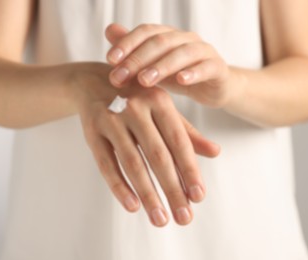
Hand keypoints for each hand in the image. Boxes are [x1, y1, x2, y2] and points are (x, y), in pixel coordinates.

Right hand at [69, 62, 219, 225]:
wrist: (92, 81)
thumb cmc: (135, 99)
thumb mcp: (162, 109)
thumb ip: (187, 132)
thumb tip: (215, 152)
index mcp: (158, 101)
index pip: (178, 141)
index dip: (189, 170)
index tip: (199, 197)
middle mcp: (135, 108)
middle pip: (157, 156)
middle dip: (172, 189)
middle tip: (184, 218)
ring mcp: (111, 119)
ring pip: (132, 163)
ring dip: (147, 194)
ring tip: (160, 219)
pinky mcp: (91, 132)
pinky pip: (106, 164)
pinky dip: (119, 186)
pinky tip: (132, 206)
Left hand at [105, 23, 238, 107]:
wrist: (213, 88)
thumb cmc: (177, 75)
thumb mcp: (152, 65)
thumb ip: (132, 50)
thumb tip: (109, 30)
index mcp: (167, 35)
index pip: (145, 32)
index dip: (127, 43)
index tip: (110, 60)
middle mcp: (185, 38)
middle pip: (160, 42)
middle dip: (137, 59)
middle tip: (119, 77)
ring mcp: (203, 51)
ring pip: (182, 53)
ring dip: (161, 66)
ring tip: (144, 81)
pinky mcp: (217, 68)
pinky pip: (206, 67)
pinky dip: (193, 73)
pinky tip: (181, 81)